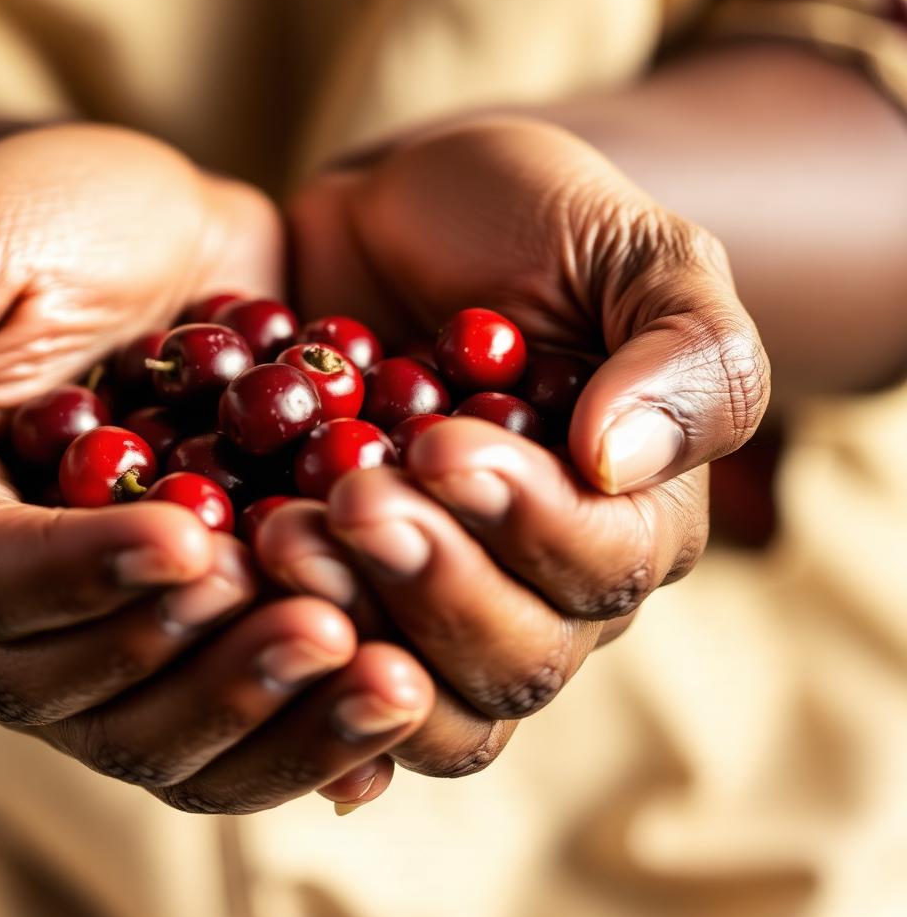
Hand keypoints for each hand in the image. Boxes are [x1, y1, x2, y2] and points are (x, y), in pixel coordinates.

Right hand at [0, 123, 435, 811]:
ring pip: (167, 736)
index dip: (82, 579)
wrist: (167, 236)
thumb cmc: (43, 219)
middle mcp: (12, 605)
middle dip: (198, 671)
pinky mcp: (207, 631)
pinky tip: (402, 713)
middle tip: (318, 626)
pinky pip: (248, 723)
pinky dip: (321, 734)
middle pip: (76, 698)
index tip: (192, 539)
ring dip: (276, 721)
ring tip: (391, 680)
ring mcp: (114, 630)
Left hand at [275, 117, 769, 791]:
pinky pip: (323, 678)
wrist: (396, 217)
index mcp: (636, 521)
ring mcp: (438, 609)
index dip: (522, 523)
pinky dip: (284, 663)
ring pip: (421, 699)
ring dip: (350, 624)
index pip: (599, 570)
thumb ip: (682, 345)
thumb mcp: (633, 250)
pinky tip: (233, 611)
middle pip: (511, 664)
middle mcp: (547, 593)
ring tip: (276, 530)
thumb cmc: (533, 222)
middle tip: (344, 496)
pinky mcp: (345, 601)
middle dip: (427, 583)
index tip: (437, 444)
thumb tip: (620, 463)